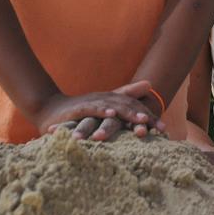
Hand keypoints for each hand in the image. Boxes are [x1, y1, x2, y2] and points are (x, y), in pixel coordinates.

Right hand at [37, 81, 163, 139]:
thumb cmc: (80, 110)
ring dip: (128, 113)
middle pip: (128, 105)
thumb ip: (125, 95)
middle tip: (158, 127)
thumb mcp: (104, 105)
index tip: (164, 130)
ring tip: (142, 120)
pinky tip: (111, 115)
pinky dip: (102, 111)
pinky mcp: (78, 109)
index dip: (149, 116)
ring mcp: (92, 103)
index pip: (134, 107)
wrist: (49, 109)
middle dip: (144, 116)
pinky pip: (92, 109)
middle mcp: (104, 99)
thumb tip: (149, 85)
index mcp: (111, 100)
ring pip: (113, 107)